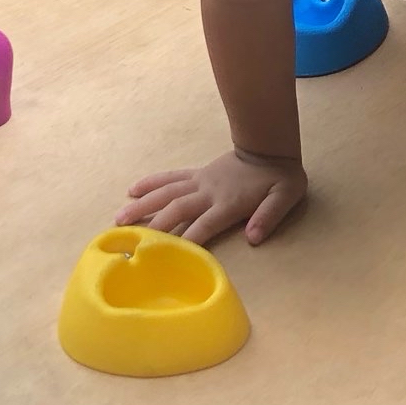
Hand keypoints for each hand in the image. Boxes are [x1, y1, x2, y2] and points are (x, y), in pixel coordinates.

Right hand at [117, 148, 306, 246]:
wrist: (270, 147)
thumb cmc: (279, 178)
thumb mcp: (286, 197)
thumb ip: (269, 216)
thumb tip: (253, 238)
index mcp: (228, 203)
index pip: (203, 226)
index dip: (185, 241)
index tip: (164, 257)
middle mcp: (208, 193)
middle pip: (176, 209)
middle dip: (153, 225)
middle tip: (128, 240)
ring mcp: (199, 181)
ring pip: (166, 192)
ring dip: (143, 205)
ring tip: (119, 219)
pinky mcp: (197, 173)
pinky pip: (170, 177)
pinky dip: (151, 182)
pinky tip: (133, 190)